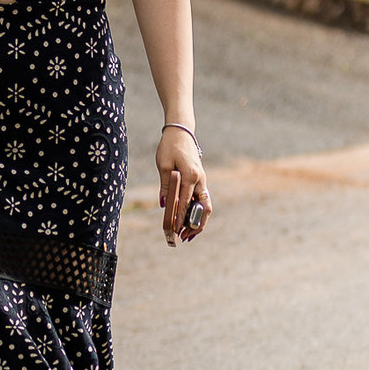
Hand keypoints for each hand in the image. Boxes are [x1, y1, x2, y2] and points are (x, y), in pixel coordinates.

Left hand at [156, 127, 210, 246]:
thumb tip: (163, 205)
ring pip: (205, 206)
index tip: (174, 230)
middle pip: (203, 208)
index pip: (185, 202)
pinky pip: (201, 200)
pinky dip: (196, 212)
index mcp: (191, 175)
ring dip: (197, 221)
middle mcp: (200, 180)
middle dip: (195, 225)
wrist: (181, 132)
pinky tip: (188, 221)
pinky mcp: (199, 180)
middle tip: (184, 237)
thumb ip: (165, 186)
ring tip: (187, 234)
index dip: (180, 218)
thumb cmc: (169, 147)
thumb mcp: (163, 165)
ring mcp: (202, 180)